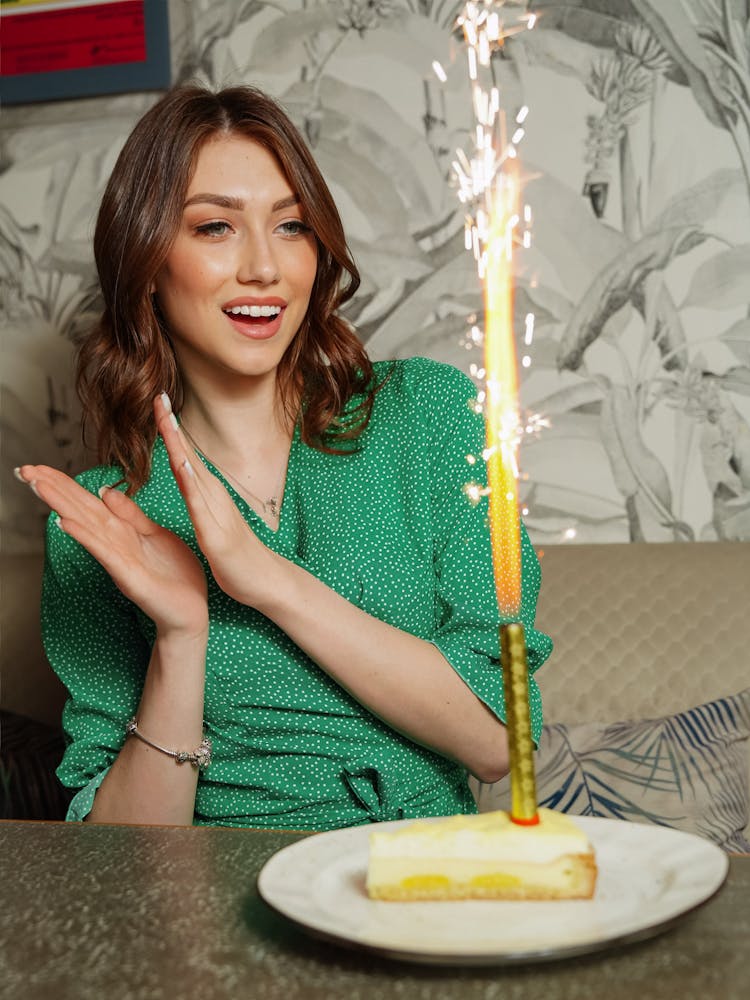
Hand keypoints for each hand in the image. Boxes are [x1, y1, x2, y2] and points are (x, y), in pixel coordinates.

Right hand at [15, 462, 208, 639]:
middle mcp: (115, 543)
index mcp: (123, 531)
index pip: (88, 502)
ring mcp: (119, 560)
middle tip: (25, 469)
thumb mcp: (155, 535)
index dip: (65, 483)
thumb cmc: (175, 574)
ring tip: (38, 486)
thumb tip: (104, 490)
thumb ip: (131, 514)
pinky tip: (66, 523)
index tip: (37, 466)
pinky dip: (86, 537)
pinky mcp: (130, 577)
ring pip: (87, 526)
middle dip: (54, 489)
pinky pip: (105, 553)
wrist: (191, 612)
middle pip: (81, 510)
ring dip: (62, 505)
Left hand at [155, 394, 276, 608]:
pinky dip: (190, 482)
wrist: (265, 581)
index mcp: (207, 494)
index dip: (170, 429)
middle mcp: (212, 496)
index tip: (158, 402)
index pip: (185, 455)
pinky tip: (182, 464)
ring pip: (191, 472)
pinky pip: (199, 505)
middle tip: (158, 396)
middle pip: (186, 454)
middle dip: (171, 425)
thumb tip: (188, 479)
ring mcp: (215, 512)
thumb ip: (199, 499)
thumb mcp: (212, 521)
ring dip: (178, 445)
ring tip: (166, 420)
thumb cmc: (237, 554)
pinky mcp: (214, 534)